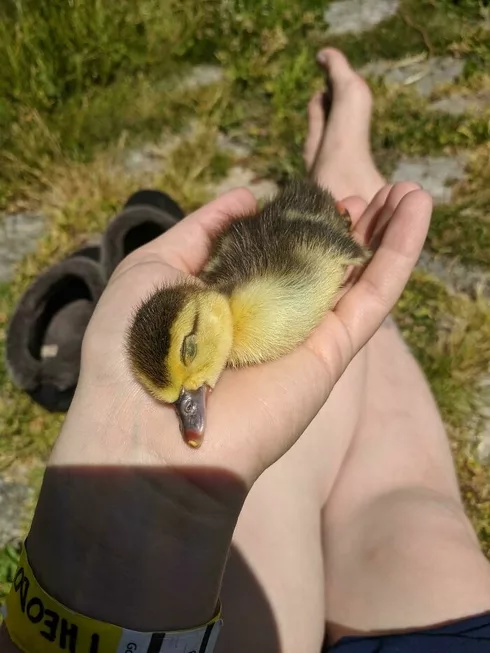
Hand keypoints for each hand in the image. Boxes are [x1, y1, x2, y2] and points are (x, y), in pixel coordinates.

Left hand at [16, 182, 430, 636]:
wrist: (148, 434)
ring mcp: (303, 333)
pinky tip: (417, 211)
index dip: (294, 218)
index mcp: (226, 295)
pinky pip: (374, 297)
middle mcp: (268, 314)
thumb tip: (251, 195)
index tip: (309, 190)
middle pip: (321, 261)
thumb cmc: (135, 345)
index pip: (272, 248)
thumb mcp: (153, 267)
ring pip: (357, 274)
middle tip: (371, 190)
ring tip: (412, 190)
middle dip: (347, 224)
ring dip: (386, 231)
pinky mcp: (332, 354)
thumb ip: (203, 229)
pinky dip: (400, 253)